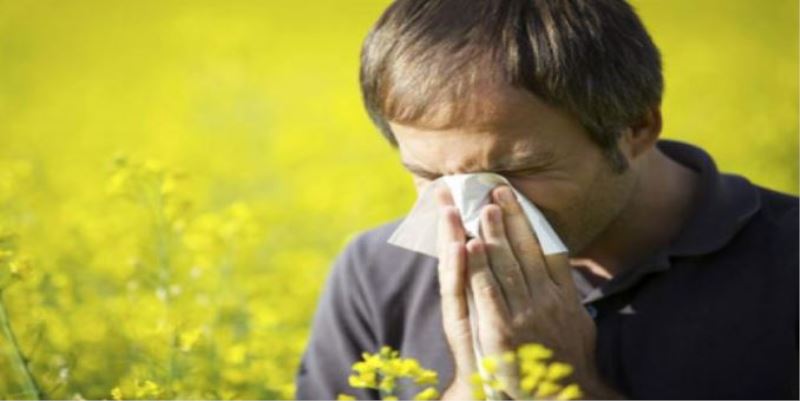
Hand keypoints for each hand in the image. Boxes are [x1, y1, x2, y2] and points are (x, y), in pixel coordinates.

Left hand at [435, 184, 622, 398]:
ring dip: (492, 233)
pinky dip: (478, 267)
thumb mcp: (579, 326)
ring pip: (506, 265)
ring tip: (481, 207)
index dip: (530, 221)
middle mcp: (546, 300)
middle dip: (509, 217)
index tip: (516, 199)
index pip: (547, 248)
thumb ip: (570, 298)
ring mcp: (525, 314)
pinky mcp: (503, 331)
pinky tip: (469, 246)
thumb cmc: (568, 364)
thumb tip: (564, 273)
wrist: (560, 398)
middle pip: (526, 250)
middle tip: (495, 190)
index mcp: (564, 296)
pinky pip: (488, 292)